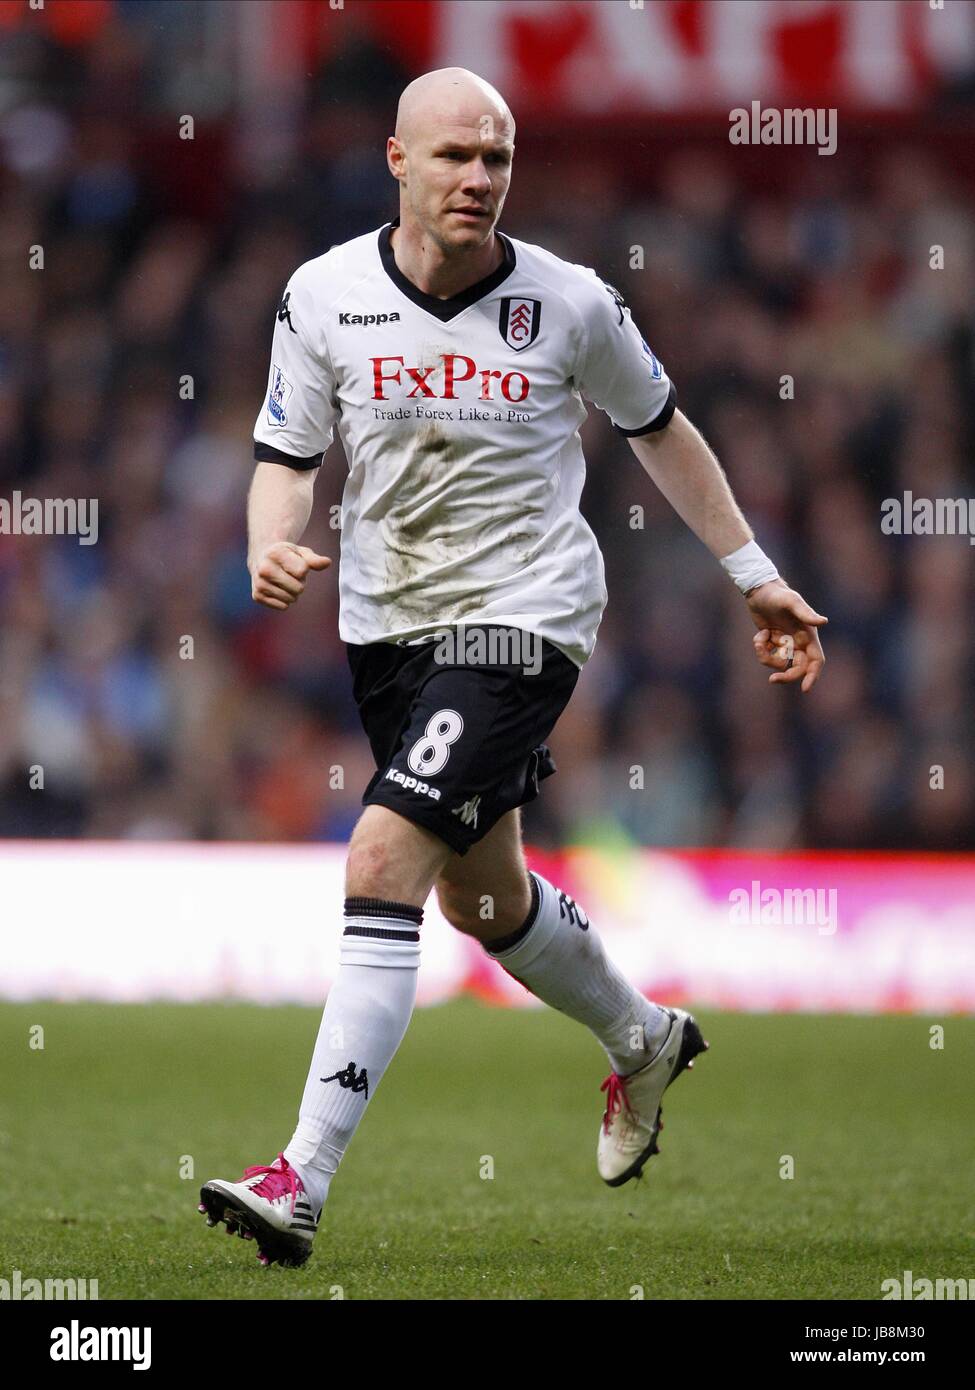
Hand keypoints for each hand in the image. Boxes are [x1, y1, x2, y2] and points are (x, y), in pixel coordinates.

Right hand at [250, 542, 330, 609]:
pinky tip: (277, 588)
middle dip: (299, 584)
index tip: (295, 564)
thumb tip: (327, 562)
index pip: (302, 571)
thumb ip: (314, 560)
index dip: (304, 570)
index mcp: (276, 554)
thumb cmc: (286, 555)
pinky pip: (283, 606)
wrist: (261, 559)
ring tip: (283, 581)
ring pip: (291, 599)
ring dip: (292, 593)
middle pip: (298, 589)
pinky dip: (284, 600)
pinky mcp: (257, 596)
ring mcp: (259, 584)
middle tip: (290, 575)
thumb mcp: (300, 553)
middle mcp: (264, 569)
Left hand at [747, 578, 826, 692]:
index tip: (805, 688)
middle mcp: (799, 642)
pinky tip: (761, 633)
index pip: (816, 661)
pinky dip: (761, 647)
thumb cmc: (778, 594)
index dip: (813, 675)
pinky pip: (767, 655)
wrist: (759, 590)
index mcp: (808, 635)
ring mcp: (785, 643)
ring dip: (766, 656)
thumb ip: (805, 613)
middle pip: (798, 668)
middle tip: (772, 680)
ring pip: (779, 663)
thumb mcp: (791, 601)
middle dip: (786, 676)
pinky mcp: (772, 642)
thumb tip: (823, 622)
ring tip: (760, 639)